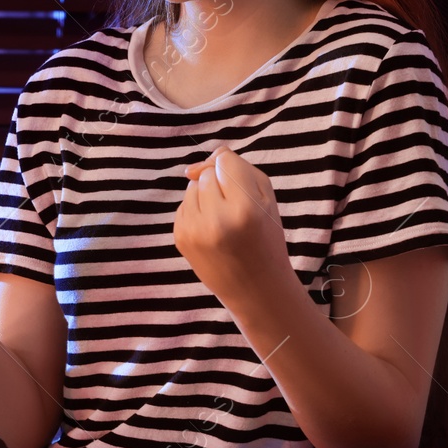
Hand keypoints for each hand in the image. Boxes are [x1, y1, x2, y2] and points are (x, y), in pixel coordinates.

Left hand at [174, 146, 289, 304]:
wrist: (255, 288)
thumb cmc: (265, 239)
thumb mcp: (266, 199)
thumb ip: (240, 168)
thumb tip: (205, 159)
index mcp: (245, 208)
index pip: (224, 160)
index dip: (233, 169)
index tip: (242, 187)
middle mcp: (216, 219)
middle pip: (206, 173)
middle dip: (219, 184)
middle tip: (235, 208)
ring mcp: (194, 230)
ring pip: (192, 187)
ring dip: (205, 197)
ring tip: (223, 220)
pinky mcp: (180, 238)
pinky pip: (183, 205)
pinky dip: (196, 211)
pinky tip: (212, 230)